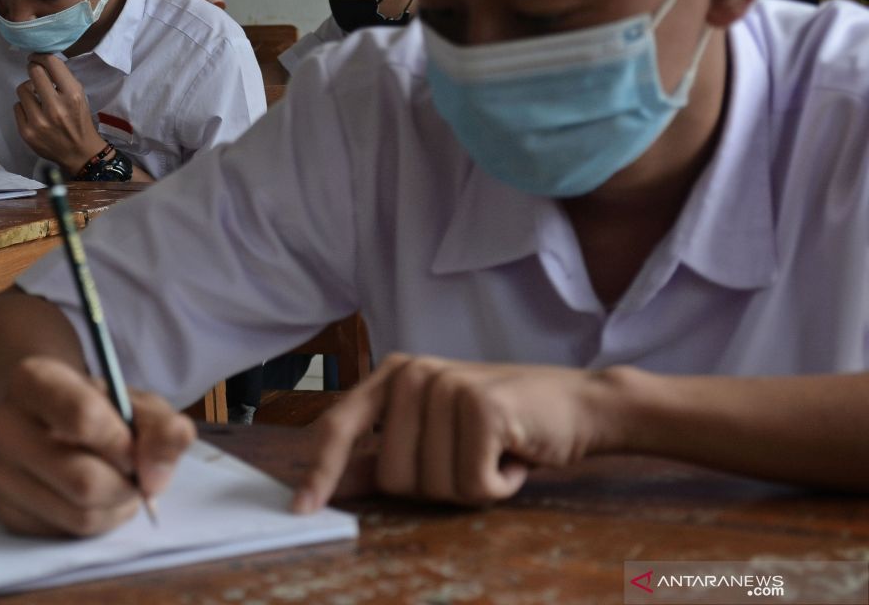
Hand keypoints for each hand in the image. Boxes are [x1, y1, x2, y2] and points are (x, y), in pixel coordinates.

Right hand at [0, 356, 195, 535]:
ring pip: (79, 514)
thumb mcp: (141, 405)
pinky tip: (95, 499)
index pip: (83, 419)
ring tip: (119, 482)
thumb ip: (163, 429)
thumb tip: (154, 475)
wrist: (61, 424)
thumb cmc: (104, 410)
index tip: (134, 448)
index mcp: (32, 380)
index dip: (123, 444)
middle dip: (126, 484)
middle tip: (134, 472)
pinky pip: (66, 533)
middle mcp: (1, 424)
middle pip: (83, 480)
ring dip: (116, 506)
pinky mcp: (4, 511)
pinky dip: (97, 521)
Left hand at [14, 54, 107, 172]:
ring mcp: (39, 121)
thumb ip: (63, 79)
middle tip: (36, 74)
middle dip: (34, 69)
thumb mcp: (80, 96)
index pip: (51, 63)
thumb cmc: (80, 121)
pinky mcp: (27, 132)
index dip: (41, 56)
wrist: (80, 153)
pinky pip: (17, 107)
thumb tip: (42, 61)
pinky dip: (25, 107)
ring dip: (29, 90)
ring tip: (37, 97)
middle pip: (33, 72)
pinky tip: (34, 113)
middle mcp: (55, 108)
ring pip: (22, 89)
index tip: (38, 58)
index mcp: (72, 95)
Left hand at [293, 354, 622, 512]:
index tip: (301, 508)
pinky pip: (471, 486)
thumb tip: (332, 485)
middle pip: (392, 478)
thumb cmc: (506, 425)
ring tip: (495, 452)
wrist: (579, 405)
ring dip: (471, 487)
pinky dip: (498, 487)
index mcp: (394, 374)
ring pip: (431, 486)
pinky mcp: (481, 407)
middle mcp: (412, 372)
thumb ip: (384, 456)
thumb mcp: (436, 434)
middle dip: (438, 485)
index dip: (320, 472)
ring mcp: (445, 385)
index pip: (339, 426)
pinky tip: (514, 456)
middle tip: (473, 457)